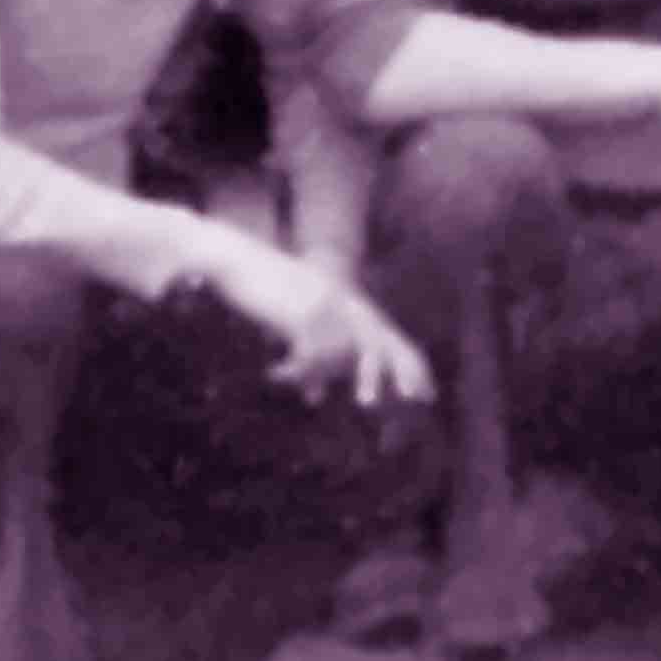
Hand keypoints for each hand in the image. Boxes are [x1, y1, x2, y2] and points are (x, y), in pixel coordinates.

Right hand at [222, 243, 433, 408]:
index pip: (386, 336)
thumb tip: (317, 398)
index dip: (408, 364)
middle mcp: (342, 301)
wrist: (234, 257)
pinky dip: (293, 371)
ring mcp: (324, 304)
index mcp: (345, 302)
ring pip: (340, 354)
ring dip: (322, 377)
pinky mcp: (302, 311)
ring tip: (309, 397)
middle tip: (395, 403)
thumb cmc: (262, 291)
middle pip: (376, 343)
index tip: (426, 394)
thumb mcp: (291, 325)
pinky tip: (274, 374)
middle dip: (390, 374)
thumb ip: (310, 359)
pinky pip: (308, 354)